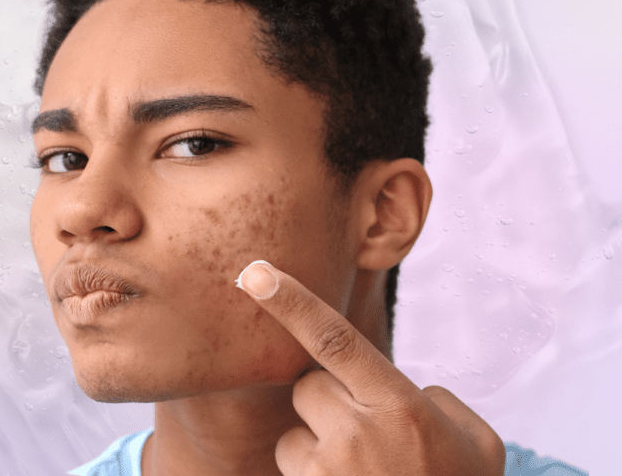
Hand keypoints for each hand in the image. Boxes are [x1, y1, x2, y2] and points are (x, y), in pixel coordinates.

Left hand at [237, 261, 505, 474]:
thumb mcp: (475, 441)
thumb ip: (435, 398)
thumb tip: (400, 387)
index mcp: (398, 405)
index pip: (334, 340)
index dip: (292, 302)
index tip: (253, 272)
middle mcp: (357, 437)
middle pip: (308, 388)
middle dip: (328, 401)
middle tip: (369, 435)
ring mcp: (327, 475)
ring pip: (295, 434)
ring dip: (317, 445)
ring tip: (362, 473)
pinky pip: (295, 469)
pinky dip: (314, 475)